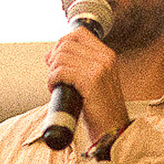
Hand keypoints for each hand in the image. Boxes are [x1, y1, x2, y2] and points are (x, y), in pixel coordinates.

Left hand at [45, 27, 129, 143]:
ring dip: (52, 71)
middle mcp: (105, 58)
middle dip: (54, 59)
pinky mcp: (90, 80)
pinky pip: (61, 71)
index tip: (56, 59)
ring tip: (55, 85)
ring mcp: (99, 68)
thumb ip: (77, 66)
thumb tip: (50, 55)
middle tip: (53, 76)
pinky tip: (55, 89)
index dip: (62, 43)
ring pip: (61, 56)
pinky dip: (52, 79)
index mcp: (107, 55)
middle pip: (67, 43)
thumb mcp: (93, 82)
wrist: (112, 131)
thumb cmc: (100, 110)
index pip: (79, 33)